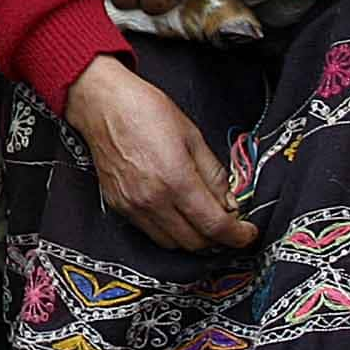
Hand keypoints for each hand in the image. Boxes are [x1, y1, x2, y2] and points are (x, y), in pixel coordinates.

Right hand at [64, 57, 258, 253]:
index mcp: (176, 180)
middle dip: (217, 238)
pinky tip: (176, 212)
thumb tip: (230, 204)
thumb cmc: (147, 111)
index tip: (248, 233)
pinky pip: (151, 232)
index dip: (238, 236)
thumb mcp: (193, 136)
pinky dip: (169, 231)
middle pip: (195, 243)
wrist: (102, 104)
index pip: (215, 225)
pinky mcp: (118, 206)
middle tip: (227, 222)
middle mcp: (153, 200)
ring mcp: (133, 206)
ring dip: (193, 237)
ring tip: (201, 218)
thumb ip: (214, 175)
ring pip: (173, 244)